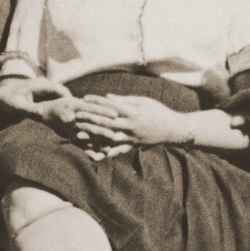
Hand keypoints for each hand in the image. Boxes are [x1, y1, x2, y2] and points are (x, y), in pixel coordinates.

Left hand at [0, 76, 73, 118]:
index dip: (71, 100)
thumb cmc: (8, 100)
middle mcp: (45, 85)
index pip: (61, 91)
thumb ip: (30, 110)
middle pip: (64, 94)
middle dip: (71, 105)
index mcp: (41, 85)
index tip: (77, 112)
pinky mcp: (43, 96)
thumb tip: (42, 114)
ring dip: (66, 108)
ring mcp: (45, 90)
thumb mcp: (18, 107)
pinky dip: (60, 109)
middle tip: (77, 119)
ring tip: (73, 121)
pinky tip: (62, 120)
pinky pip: (55, 101)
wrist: (0, 96)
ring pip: (61, 98)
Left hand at [73, 94, 191, 147]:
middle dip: (90, 119)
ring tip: (79, 135)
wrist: (174, 129)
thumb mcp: (144, 101)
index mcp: (133, 112)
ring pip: (109, 138)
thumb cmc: (159, 111)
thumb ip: (125, 100)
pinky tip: (96, 153)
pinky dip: (107, 151)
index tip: (84, 98)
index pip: (111, 106)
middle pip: (107, 122)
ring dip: (93, 137)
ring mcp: (132, 137)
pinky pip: (118, 149)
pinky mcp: (134, 145)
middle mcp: (131, 126)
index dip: (97, 102)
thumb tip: (107, 96)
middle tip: (76, 117)